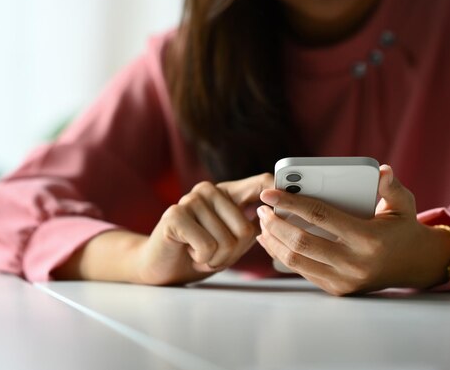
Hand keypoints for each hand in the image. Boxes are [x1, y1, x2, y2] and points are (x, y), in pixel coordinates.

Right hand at [136, 173, 272, 284]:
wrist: (161, 266)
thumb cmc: (200, 252)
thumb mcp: (233, 239)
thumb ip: (253, 227)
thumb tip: (279, 216)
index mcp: (227, 192)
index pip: (262, 183)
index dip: (278, 194)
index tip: (287, 206)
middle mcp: (209, 190)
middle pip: (247, 229)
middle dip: (233, 253)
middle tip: (214, 253)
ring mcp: (191, 200)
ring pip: (227, 241)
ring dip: (216, 259)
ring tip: (199, 252)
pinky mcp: (175, 215)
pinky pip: (208, 246)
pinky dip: (202, 259)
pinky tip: (189, 252)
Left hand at [256, 165, 449, 295]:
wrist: (416, 265)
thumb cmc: (404, 229)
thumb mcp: (404, 205)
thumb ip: (390, 187)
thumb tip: (381, 171)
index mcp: (368, 239)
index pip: (320, 216)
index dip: (291, 203)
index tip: (269, 193)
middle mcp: (355, 263)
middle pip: (301, 242)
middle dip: (275, 224)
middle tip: (262, 209)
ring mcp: (344, 280)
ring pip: (296, 260)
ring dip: (273, 241)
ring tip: (263, 223)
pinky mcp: (337, 289)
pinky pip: (302, 271)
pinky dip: (282, 255)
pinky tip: (272, 240)